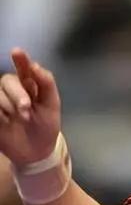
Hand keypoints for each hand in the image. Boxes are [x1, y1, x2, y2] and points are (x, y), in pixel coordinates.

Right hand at [0, 49, 61, 167]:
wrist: (36, 152)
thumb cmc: (45, 126)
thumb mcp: (51, 105)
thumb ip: (46, 83)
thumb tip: (35, 65)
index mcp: (29, 84)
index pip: (24, 67)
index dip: (20, 59)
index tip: (17, 52)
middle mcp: (12, 89)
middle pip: (8, 81)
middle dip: (17, 94)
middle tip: (26, 109)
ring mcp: (1, 101)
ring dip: (8, 106)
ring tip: (19, 119)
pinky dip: (0, 113)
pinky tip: (6, 121)